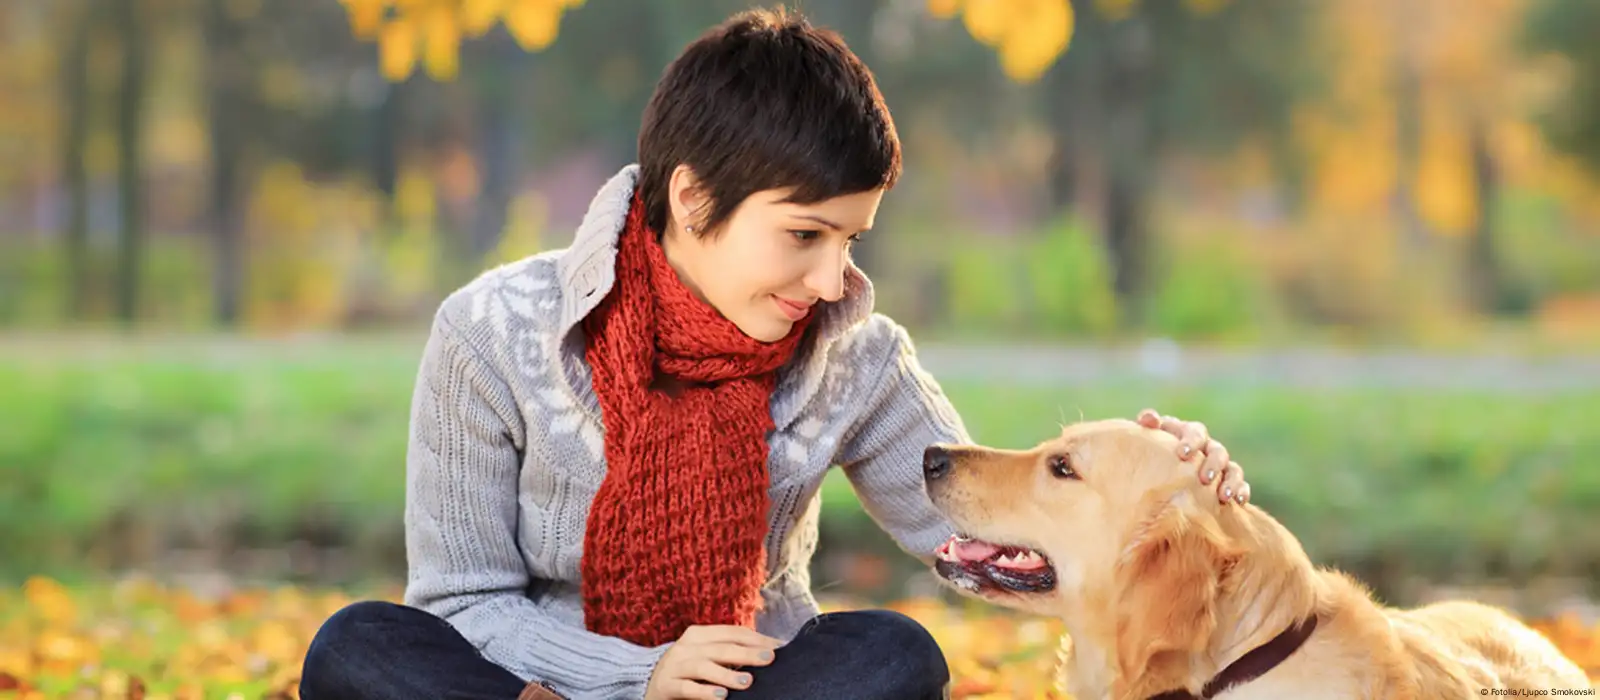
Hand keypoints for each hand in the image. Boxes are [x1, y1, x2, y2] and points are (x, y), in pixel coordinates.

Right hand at [644, 624, 781, 699]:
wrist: (648, 685)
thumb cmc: (686, 670)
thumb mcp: (705, 656)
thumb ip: (729, 652)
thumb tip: (766, 652)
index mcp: (698, 635)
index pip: (732, 633)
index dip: (756, 638)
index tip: (778, 646)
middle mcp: (685, 647)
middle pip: (720, 648)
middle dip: (747, 653)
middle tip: (769, 659)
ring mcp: (674, 666)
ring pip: (703, 667)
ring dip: (727, 674)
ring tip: (747, 682)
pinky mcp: (666, 686)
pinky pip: (686, 688)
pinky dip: (704, 692)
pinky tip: (720, 696)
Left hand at [1137, 409, 1249, 505]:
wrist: (1157, 476)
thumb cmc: (1150, 455)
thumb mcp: (1146, 442)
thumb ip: (1148, 427)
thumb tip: (1149, 418)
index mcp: (1188, 435)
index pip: (1194, 432)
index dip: (1191, 440)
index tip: (1182, 454)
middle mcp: (1206, 448)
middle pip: (1217, 450)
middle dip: (1213, 464)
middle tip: (1205, 479)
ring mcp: (1220, 465)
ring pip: (1232, 468)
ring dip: (1230, 480)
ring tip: (1224, 497)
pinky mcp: (1228, 482)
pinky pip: (1241, 484)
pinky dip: (1241, 490)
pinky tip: (1239, 502)